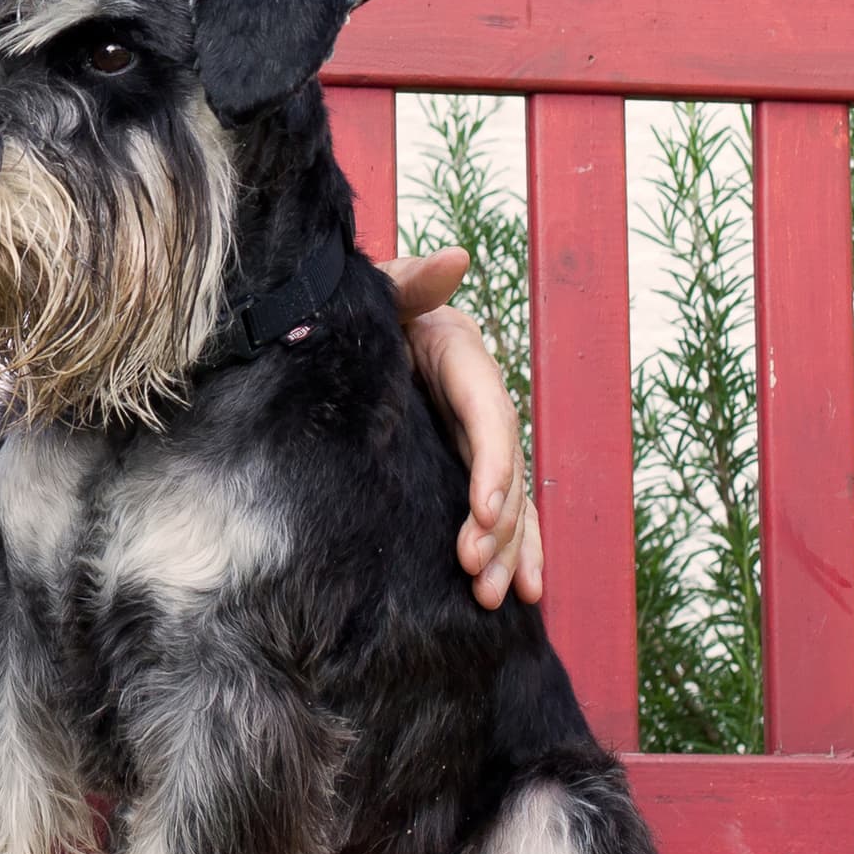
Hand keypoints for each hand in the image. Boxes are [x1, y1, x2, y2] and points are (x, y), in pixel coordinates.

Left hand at [386, 251, 545, 610]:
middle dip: (500, 524)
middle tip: (477, 569)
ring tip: (493, 594)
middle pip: (504, 468)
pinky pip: (500, 512)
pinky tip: (521, 592)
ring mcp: (472, 436)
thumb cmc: (352, 306)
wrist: (331, 325)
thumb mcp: (378, 290)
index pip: (490, 415)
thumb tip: (456, 259)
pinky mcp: (460, 465)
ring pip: (509, 499)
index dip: (495, 464)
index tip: (483, 511)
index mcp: (460, 355)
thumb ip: (411, 281)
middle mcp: (477, 398)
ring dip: (510, 549)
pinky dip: (515, 549)